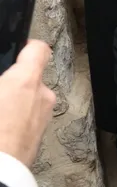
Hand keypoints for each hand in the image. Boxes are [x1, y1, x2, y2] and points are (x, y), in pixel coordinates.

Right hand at [0, 41, 55, 167]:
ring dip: (11, 103)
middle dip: (10, 83)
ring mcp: (42, 119)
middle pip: (29, 78)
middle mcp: (41, 97)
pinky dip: (12, 120)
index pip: (37, 50)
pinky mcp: (36, 139)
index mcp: (25, 82)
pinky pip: (25, 120)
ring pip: (27, 101)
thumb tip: (4, 86)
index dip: (26, 47)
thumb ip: (2, 80)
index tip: (16, 49)